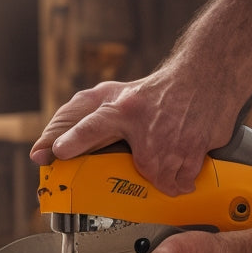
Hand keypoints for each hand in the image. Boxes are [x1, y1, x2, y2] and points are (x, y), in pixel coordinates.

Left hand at [30, 65, 238, 195]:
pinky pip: (185, 178)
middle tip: (150, 161)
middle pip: (143, 170)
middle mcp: (147, 126)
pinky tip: (184, 157)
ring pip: (165, 180)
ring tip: (168, 158)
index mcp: (122, 109)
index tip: (57, 151)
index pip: (92, 126)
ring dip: (167, 177)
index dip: (74, 140)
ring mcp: (174, 139)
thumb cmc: (157, 91)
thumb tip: (43, 151)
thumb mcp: (116, 97)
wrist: (208, 72)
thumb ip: (82, 120)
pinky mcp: (198, 146)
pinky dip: (184, 176)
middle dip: (143, 172)